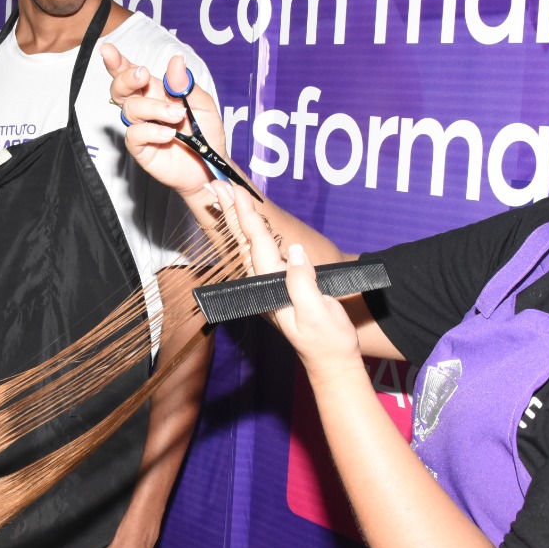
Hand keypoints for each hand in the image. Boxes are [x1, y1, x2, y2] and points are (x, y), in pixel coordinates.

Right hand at [99, 42, 229, 199]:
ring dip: (154, 108)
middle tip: (142, 76)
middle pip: (121, 89)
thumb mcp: (203, 104)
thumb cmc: (206, 133)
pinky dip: (152, 132)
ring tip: (177, 117)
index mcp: (157, 92)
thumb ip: (186, 85)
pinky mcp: (141, 149)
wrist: (212, 164)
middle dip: (126, 78)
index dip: (118, 62)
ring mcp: (141, 128)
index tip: (107, 50)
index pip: (132, 73)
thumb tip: (176, 61)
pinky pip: (135, 135)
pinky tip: (169, 135)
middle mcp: (145, 108)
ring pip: (130, 110)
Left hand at [223, 183, 363, 375]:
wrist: (331, 363)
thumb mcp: (317, 314)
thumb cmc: (327, 342)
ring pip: (250, 245)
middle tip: (217, 184)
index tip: (237, 192)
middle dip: (231, 211)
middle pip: (245, 241)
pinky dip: (251, 234)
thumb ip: (303, 283)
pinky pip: (261, 253)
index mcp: (273, 289)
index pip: (257, 245)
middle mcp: (266, 285)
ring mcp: (271, 286)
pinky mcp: (280, 286)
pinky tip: (246, 224)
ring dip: (237, 219)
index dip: (246, 216)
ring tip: (226, 196)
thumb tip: (295, 253)